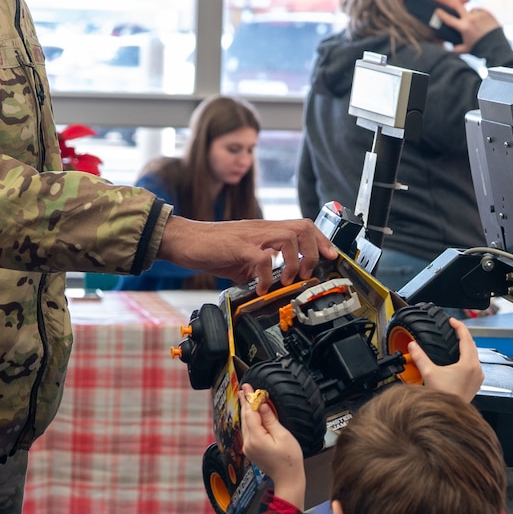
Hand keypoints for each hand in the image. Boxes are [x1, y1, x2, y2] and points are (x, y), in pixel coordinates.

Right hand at [157, 217, 337, 294]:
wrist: (182, 241)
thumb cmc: (209, 248)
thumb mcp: (241, 259)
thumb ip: (259, 267)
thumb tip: (273, 284)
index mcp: (264, 231)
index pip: (302, 225)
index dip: (321, 240)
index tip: (329, 257)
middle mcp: (261, 229)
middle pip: (302, 227)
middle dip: (313, 250)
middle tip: (307, 272)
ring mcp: (250, 236)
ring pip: (288, 238)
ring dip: (294, 262)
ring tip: (287, 280)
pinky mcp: (237, 247)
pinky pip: (262, 259)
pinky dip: (267, 276)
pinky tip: (262, 287)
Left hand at [240, 386, 306, 506]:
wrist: (288, 478)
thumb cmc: (289, 459)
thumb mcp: (283, 435)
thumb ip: (270, 419)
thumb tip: (262, 406)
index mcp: (256, 438)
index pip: (249, 414)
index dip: (248, 399)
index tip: (247, 387)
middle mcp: (248, 443)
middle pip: (245, 418)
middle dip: (245, 402)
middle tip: (245, 388)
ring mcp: (248, 447)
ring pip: (245, 424)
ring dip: (247, 411)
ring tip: (246, 398)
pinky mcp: (251, 450)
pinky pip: (248, 431)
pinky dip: (249, 420)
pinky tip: (251, 414)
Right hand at [406, 317, 483, 401]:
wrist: (449, 415)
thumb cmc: (444, 397)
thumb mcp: (429, 373)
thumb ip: (419, 357)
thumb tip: (413, 345)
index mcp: (468, 363)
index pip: (466, 337)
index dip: (458, 326)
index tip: (452, 321)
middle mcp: (477, 369)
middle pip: (472, 345)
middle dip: (462, 335)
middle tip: (453, 328)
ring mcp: (478, 377)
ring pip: (474, 355)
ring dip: (466, 346)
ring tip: (456, 342)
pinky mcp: (476, 383)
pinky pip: (475, 365)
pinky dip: (468, 358)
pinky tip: (460, 360)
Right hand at [433, 6, 501, 53]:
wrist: (496, 46)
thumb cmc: (480, 48)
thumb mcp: (465, 50)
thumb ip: (454, 49)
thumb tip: (446, 48)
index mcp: (463, 27)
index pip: (449, 19)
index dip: (441, 14)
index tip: (437, 10)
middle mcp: (470, 19)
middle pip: (458, 7)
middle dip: (454, 6)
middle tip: (453, 8)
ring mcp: (479, 15)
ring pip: (470, 10)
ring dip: (469, 14)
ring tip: (472, 22)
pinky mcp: (487, 13)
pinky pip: (478, 10)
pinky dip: (477, 14)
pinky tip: (478, 20)